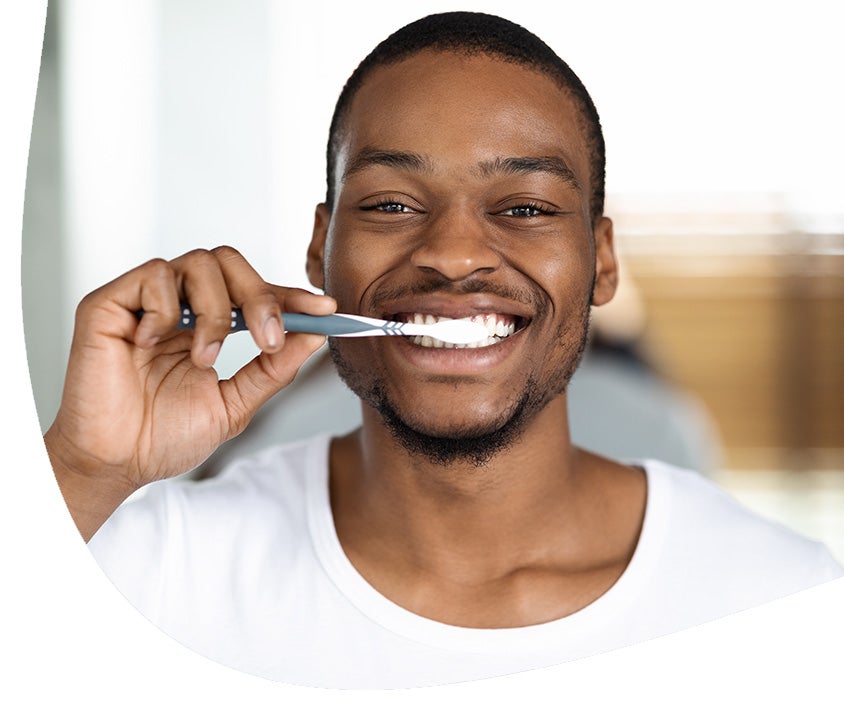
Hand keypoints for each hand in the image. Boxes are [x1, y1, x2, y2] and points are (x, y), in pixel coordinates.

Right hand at [44, 246, 335, 539]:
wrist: (117, 464)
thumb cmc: (164, 437)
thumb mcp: (236, 404)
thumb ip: (273, 368)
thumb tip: (315, 334)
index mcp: (209, 326)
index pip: (255, 292)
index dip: (291, 296)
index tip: (325, 309)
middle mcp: (179, 306)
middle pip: (230, 262)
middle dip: (260, 296)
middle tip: (267, 339)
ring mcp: (145, 301)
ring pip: (198, 263)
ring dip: (215, 311)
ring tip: (204, 358)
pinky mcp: (109, 302)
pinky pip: (153, 275)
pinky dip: (165, 309)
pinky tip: (154, 344)